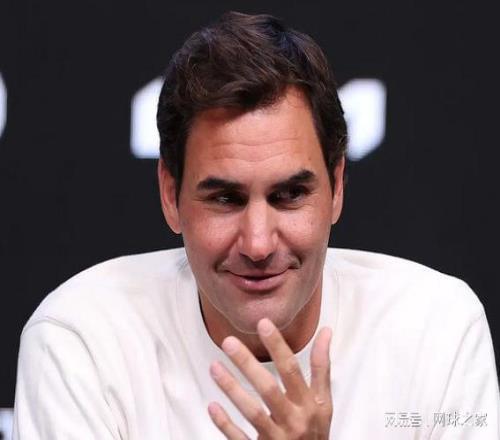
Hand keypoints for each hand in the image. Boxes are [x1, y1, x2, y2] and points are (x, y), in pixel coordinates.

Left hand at [208, 318, 332, 438]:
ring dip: (232, 389)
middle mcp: (294, 420)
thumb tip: (325, 331)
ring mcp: (277, 439)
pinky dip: (225, 424)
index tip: (263, 324)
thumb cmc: (315, 430)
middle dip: (247, 364)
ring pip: (252, 413)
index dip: (278, 346)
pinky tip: (212, 406)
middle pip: (268, 389)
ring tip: (214, 367)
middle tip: (228, 342)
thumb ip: (322, 366)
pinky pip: (240, 439)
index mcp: (310, 404)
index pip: (292, 370)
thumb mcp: (324, 400)